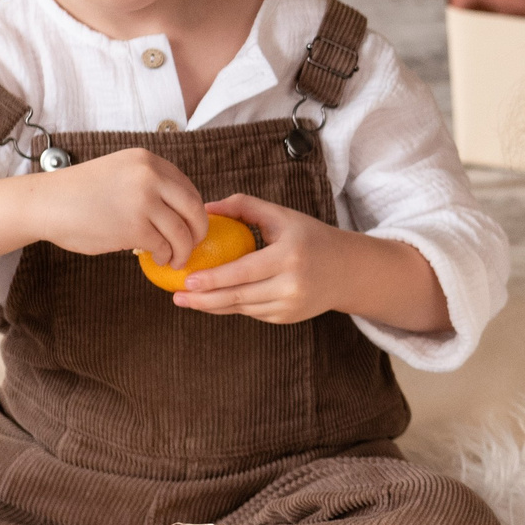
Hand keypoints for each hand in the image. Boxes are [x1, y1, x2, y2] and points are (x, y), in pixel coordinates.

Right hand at [25, 147, 209, 267]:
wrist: (45, 203)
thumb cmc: (80, 193)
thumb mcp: (120, 173)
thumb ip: (149, 184)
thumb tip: (180, 210)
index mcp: (148, 160)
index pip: (188, 187)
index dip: (194, 210)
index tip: (191, 224)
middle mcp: (150, 176)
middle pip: (194, 208)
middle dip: (199, 230)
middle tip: (195, 244)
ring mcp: (143, 201)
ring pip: (182, 232)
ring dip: (183, 249)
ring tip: (176, 258)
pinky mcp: (135, 227)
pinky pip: (164, 246)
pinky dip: (165, 255)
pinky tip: (158, 258)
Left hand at [168, 193, 353, 323]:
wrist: (347, 270)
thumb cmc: (309, 237)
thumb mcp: (281, 216)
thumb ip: (244, 206)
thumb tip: (207, 207)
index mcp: (289, 256)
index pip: (244, 271)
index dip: (214, 278)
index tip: (187, 279)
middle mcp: (291, 284)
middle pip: (239, 296)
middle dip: (203, 299)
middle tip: (177, 296)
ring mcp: (290, 305)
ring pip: (242, 308)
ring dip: (212, 306)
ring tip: (186, 301)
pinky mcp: (287, 318)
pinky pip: (252, 313)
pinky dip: (231, 307)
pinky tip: (212, 301)